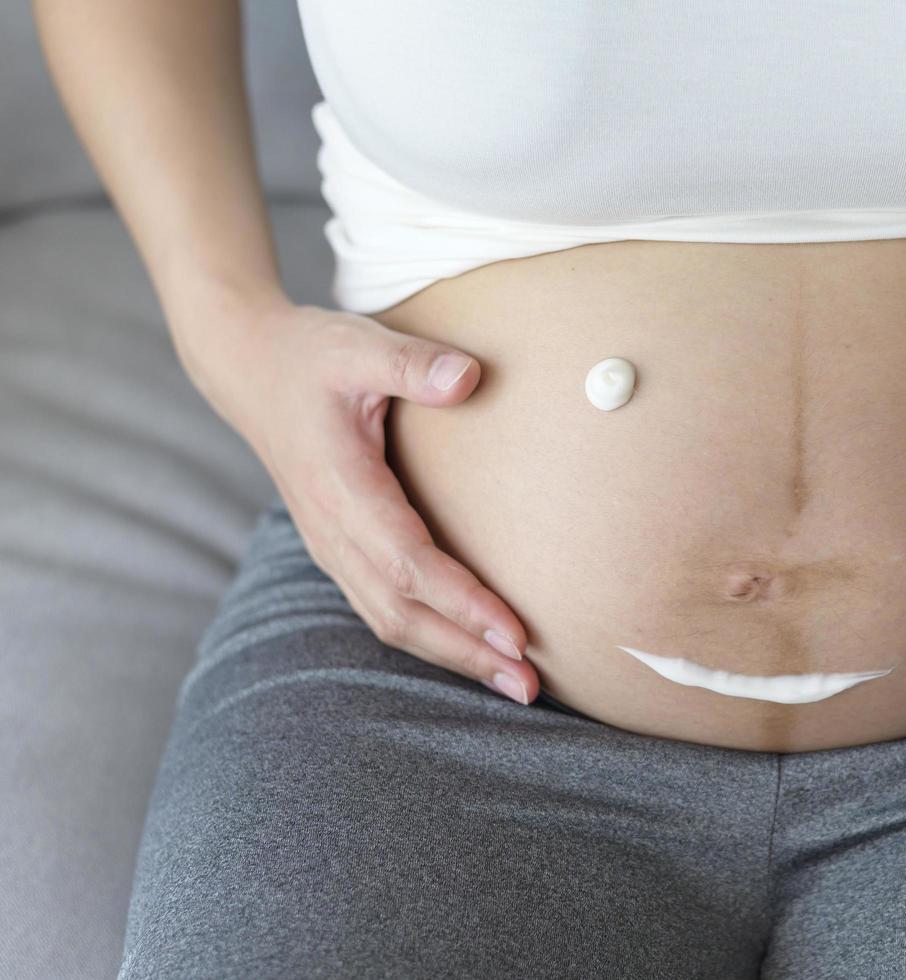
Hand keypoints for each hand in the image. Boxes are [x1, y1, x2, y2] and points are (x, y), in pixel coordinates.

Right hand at [199, 301, 538, 705]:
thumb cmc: (309, 355)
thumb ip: (413, 364)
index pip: (408, 563)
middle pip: (402, 612)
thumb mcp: (358, 346)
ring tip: (513, 681)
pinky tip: (473, 648)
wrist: (247, 370)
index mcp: (340, 489)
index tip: (516, 632)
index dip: (463, 603)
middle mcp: (332, 531)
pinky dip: (430, 635)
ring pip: (390, 619)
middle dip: (467, 651)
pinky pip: (384, 606)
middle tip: (531, 685)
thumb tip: (468, 377)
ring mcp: (331, 546)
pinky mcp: (339, 548)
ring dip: (452, 654)